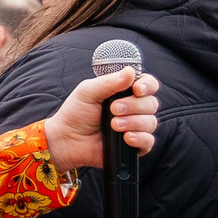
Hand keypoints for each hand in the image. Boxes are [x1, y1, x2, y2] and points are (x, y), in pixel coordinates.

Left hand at [41, 69, 158, 170]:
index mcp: (125, 92)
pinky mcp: (133, 145)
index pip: (149, 85)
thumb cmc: (76, 113)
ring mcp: (135, 127)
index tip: (136, 89)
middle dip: (134, 106)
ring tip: (114, 125)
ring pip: (151, 122)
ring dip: (133, 122)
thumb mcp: (88, 92)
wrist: (66, 139)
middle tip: (113, 110)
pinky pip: (149, 141)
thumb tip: (130, 71)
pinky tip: (125, 137)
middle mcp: (134, 108)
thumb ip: (109, 82)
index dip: (147, 86)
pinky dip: (140, 139)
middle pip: (151, 103)